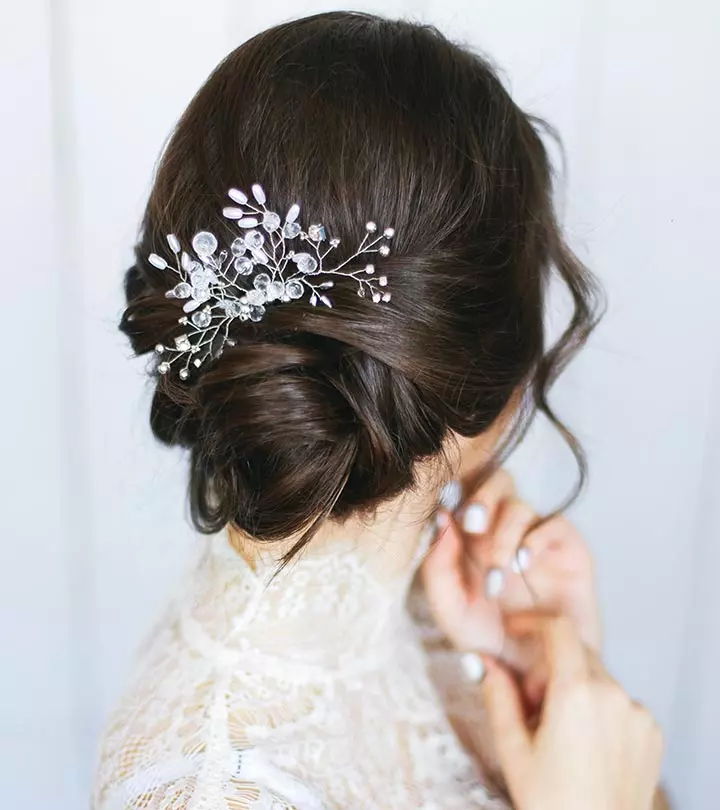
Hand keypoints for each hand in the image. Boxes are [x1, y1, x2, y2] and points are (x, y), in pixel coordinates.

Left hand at [421, 469, 599, 667]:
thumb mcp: (452, 612)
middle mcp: (503, 530)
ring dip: (503, 536)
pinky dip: (534, 539)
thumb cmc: (492, 641)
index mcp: (471, 538)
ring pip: (519, 505)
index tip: (444, 504)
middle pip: (495, 482)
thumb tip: (440, 520)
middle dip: (481, 497)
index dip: (454, 492)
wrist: (539, 673)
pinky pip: (554, 523)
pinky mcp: (568, 548)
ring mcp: (536, 537)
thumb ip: (438, 568)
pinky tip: (521, 565)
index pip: (463, 494)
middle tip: (472, 523)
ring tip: (497, 577)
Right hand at [482, 615, 662, 809]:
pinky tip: (586, 744)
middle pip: (575, 653)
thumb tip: (484, 661)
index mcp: (576, 695)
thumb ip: (497, 696)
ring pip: (597, 677)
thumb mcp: (512, 750)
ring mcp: (636, 713)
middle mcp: (613, 696)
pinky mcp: (651, 730)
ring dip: (574, 688)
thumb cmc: (554, 804)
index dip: (533, 622)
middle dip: (548, 666)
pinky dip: (598, 708)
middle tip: (531, 705)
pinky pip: (619, 701)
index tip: (516, 629)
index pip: (559, 630)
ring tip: (558, 733)